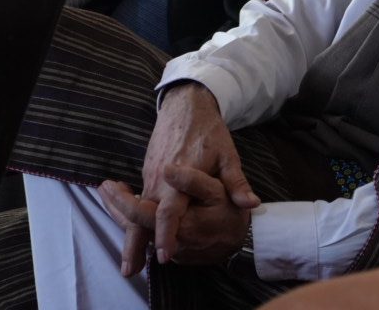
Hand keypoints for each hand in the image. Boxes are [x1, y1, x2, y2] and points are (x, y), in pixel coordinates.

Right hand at [123, 83, 259, 272]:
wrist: (186, 107)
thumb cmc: (210, 133)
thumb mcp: (228, 155)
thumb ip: (236, 182)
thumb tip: (251, 204)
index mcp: (181, 174)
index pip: (171, 209)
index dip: (167, 233)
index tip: (166, 254)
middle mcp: (160, 178)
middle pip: (144, 215)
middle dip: (135, 243)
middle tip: (130, 271)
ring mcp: (150, 176)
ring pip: (136, 211)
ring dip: (129, 235)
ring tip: (127, 264)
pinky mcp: (146, 174)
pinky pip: (137, 202)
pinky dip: (130, 221)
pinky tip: (131, 240)